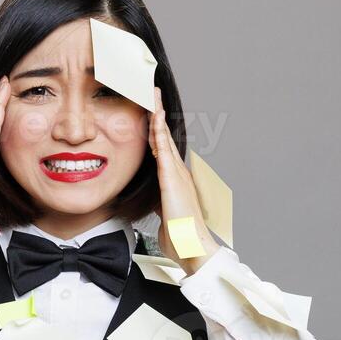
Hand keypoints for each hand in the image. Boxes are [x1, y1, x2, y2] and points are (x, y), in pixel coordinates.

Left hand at [149, 84, 219, 275]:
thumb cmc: (180, 238)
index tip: (147, 112)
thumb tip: (155, 205)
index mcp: (174, 180)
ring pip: (163, 137)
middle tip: (149, 90)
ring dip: (157, 114)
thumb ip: (160, 206)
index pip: (160, 149)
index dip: (154, 129)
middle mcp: (177, 172)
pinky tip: (156, 115)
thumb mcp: (165, 217)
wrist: (193, 249)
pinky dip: (159, 130)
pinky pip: (164, 149)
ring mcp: (176, 173)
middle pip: (163, 136)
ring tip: (151, 92)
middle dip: (156, 112)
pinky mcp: (172, 178)